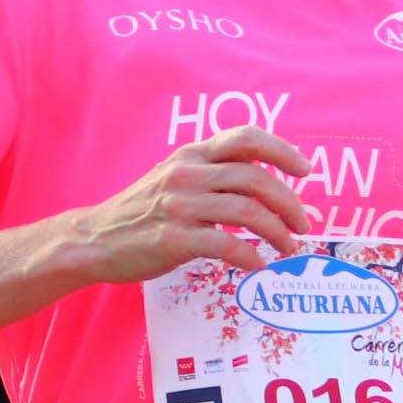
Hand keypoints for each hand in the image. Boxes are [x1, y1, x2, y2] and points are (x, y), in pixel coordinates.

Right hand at [68, 129, 309, 281]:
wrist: (96, 239)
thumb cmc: (143, 212)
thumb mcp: (176, 177)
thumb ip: (213, 173)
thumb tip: (263, 183)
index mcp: (192, 154)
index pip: (245, 137)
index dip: (282, 150)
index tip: (305, 171)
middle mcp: (187, 174)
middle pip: (255, 178)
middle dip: (289, 202)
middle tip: (303, 225)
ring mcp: (180, 206)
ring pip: (247, 213)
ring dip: (278, 233)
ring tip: (288, 248)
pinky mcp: (174, 240)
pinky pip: (227, 246)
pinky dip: (251, 257)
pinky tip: (258, 265)